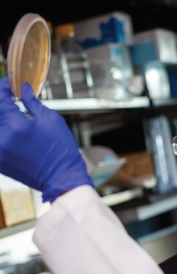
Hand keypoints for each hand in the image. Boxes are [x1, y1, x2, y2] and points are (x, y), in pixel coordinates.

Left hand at [0, 78, 93, 201]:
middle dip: (2, 103)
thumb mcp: (52, 121)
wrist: (61, 178)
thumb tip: (24, 89)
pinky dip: (4, 133)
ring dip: (3, 119)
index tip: (8, 83)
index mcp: (17, 126)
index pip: (1, 99)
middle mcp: (2, 139)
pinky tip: (14, 132)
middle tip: (10, 98)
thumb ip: (33, 103)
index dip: (3, 88)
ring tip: (14, 117)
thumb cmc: (62, 150)